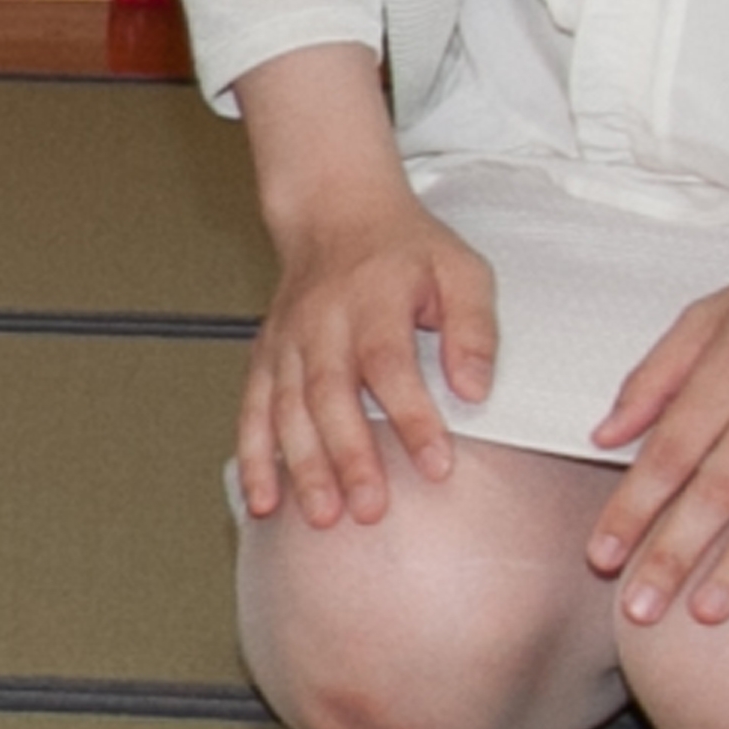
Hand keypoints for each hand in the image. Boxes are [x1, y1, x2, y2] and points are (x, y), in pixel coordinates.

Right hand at [231, 44, 502, 529]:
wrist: (334, 213)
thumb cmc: (404, 248)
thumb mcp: (460, 269)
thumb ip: (474, 328)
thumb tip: (475, 389)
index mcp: (373, 299)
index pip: (390, 364)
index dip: (412, 416)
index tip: (437, 463)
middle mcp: (323, 324)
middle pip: (331, 396)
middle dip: (349, 456)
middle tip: (371, 508)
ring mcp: (288, 343)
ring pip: (288, 410)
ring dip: (302, 466)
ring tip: (323, 516)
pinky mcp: (268, 359)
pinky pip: (253, 412)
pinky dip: (254, 458)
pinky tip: (264, 501)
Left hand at [588, 148, 728, 624]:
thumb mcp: (708, 316)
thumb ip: (653, 377)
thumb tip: (603, 434)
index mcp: (726, 374)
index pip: (667, 455)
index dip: (632, 509)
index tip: (601, 557)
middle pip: (715, 492)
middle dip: (672, 554)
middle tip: (639, 609)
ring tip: (709, 612)